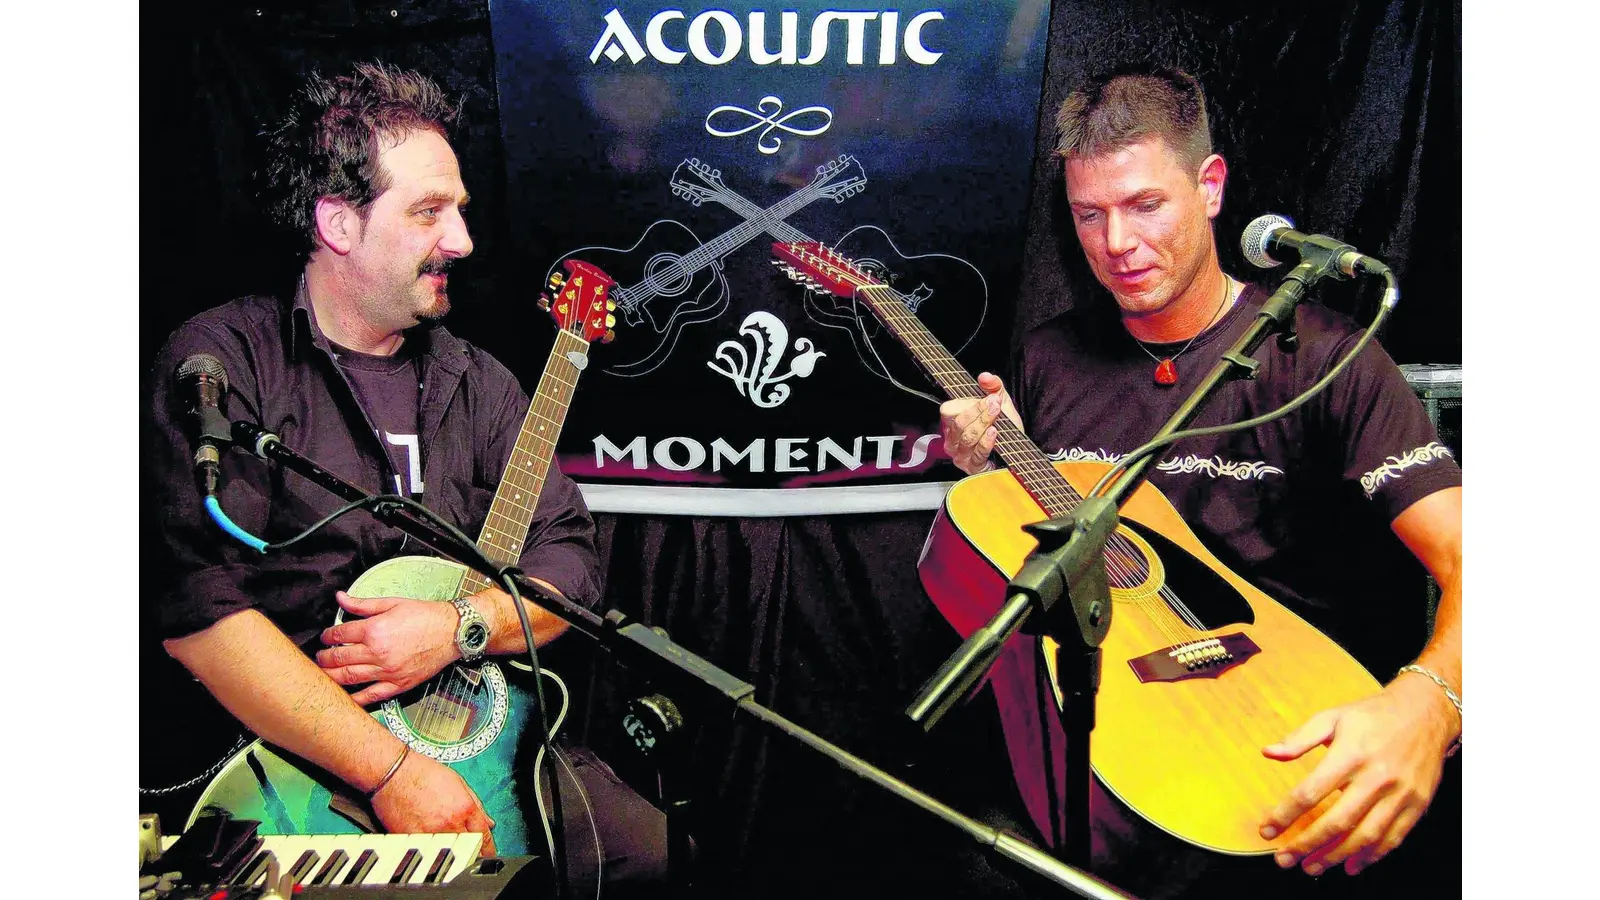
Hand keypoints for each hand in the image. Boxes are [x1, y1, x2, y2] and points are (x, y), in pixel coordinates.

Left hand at [317, 591, 460, 704]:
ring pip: (349, 677)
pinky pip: (370, 696)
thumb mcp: (392, 603)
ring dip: (331, 676)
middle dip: (324, 657)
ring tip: (324, 673)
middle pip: (339, 658)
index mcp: (374, 630)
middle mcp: (377, 653)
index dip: (328, 636)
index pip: (340, 635)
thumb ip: (362, 604)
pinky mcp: (397, 684)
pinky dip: (354, 699)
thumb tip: (340, 598)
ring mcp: (387, 671)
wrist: (452, 632)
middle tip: (320, 657)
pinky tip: (344, 697)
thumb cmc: (425, 616)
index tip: (326, 637)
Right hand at [371, 751, 497, 857]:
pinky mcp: (412, 840)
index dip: (489, 848)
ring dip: (453, 854)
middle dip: (473, 852)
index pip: (484, 836)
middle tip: (472, 853)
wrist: (393, 773)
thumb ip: (476, 804)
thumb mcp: (458, 782)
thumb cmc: (422, 772)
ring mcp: (430, 833)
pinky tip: (430, 847)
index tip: (488, 852)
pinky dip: (431, 852)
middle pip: (469, 849)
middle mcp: (449, 823)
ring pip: (449, 854)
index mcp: (464, 807)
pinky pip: (427, 852)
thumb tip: (489, 822)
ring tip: (451, 850)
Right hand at [939, 372, 1021, 474]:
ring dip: (983, 424)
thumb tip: (985, 376)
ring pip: (967, 438)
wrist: (1018, 451)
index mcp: (955, 422)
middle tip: (994, 404)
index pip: (948, 411)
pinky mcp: (973, 467)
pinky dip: (986, 442)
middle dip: (978, 412)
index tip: (988, 398)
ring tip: (995, 414)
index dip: (966, 403)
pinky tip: (994, 433)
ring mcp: (961, 455)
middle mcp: (954, 439)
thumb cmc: (1004, 428)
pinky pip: (977, 454)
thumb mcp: (1001, 403)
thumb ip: (994, 387)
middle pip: (959, 423)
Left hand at [1259, 676, 1456, 875]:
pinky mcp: (1416, 805)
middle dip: (1307, 845)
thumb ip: (1299, 739)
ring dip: (1335, 856)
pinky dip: (1371, 857)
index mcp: (1350, 754)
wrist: (1425, 713)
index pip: (1310, 792)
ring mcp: (1399, 794)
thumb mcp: (1332, 718)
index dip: (1285, 815)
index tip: (1267, 830)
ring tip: (1312, 867)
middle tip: (1285, 860)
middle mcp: (1376, 777)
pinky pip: (1392, 838)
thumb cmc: (1372, 716)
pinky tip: (1351, 865)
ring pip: (1365, 836)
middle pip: (1337, 821)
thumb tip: (1268, 753)